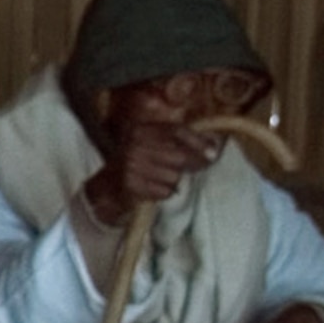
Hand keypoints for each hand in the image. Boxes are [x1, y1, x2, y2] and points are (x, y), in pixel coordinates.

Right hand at [84, 120, 218, 225]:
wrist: (108, 185)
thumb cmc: (140, 161)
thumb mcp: (154, 144)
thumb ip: (180, 140)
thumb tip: (215, 145)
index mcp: (140, 130)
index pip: (175, 131)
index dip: (198, 141)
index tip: (214, 152)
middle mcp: (133, 145)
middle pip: (179, 156)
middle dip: (195, 163)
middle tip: (202, 166)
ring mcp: (131, 165)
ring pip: (173, 176)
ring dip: (174, 180)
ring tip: (162, 178)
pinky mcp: (131, 185)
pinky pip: (164, 191)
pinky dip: (164, 192)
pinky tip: (154, 188)